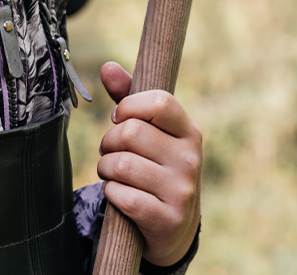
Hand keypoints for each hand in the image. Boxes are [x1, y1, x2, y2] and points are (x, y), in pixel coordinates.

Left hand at [97, 62, 202, 267]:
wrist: (175, 230)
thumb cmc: (157, 170)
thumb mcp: (153, 136)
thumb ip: (129, 100)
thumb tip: (107, 66)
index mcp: (190, 132)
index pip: (159, 101)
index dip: (129, 106)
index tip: (118, 118)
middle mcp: (190, 159)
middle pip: (131, 133)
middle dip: (107, 143)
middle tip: (110, 152)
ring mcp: (181, 191)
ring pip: (121, 164)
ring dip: (105, 169)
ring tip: (112, 174)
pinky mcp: (166, 219)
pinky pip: (122, 196)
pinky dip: (111, 193)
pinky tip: (118, 195)